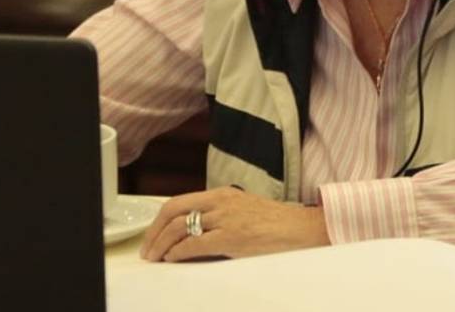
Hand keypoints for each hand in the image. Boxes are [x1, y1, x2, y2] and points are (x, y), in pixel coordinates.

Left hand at [139, 186, 329, 261]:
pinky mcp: (233, 237)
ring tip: (156, 258)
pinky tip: (173, 259)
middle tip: (148, 250)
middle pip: (173, 211)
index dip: (160, 220)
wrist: (306, 230)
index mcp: (222, 195)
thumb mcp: (244, 212)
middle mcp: (221, 202)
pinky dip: (178, 252)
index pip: (179, 202)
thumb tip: (194, 236)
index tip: (152, 235)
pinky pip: (195, 244)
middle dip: (154, 231)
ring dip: (162, 245)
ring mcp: (226, 219)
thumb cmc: (279, 226)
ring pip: (180, 227)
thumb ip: (220, 218)